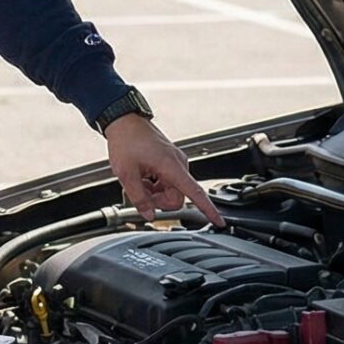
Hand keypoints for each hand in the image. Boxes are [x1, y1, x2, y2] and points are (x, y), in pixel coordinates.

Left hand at [101, 114, 223, 224]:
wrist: (123, 121)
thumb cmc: (126, 140)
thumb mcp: (126, 174)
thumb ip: (138, 198)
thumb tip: (149, 214)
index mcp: (172, 166)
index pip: (195, 193)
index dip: (208, 209)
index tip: (219, 221)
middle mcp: (178, 164)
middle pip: (177, 197)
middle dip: (158, 201)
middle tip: (140, 193)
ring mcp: (174, 162)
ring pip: (170, 191)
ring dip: (154, 193)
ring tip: (139, 180)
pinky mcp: (169, 161)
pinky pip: (166, 182)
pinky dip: (154, 185)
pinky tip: (142, 176)